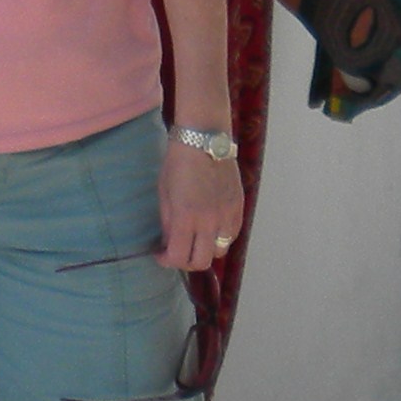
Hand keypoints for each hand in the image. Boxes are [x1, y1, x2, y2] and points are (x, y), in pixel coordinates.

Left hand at [157, 137, 243, 270]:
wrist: (205, 138)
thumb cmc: (178, 163)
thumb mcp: (165, 193)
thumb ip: (168, 223)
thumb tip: (169, 244)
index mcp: (186, 217)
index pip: (179, 257)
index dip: (167, 261)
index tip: (161, 254)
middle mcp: (210, 221)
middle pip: (202, 262)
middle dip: (186, 262)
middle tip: (178, 251)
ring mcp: (227, 215)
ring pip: (219, 251)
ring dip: (205, 250)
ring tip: (196, 239)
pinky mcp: (238, 207)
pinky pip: (231, 235)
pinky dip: (220, 237)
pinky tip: (210, 227)